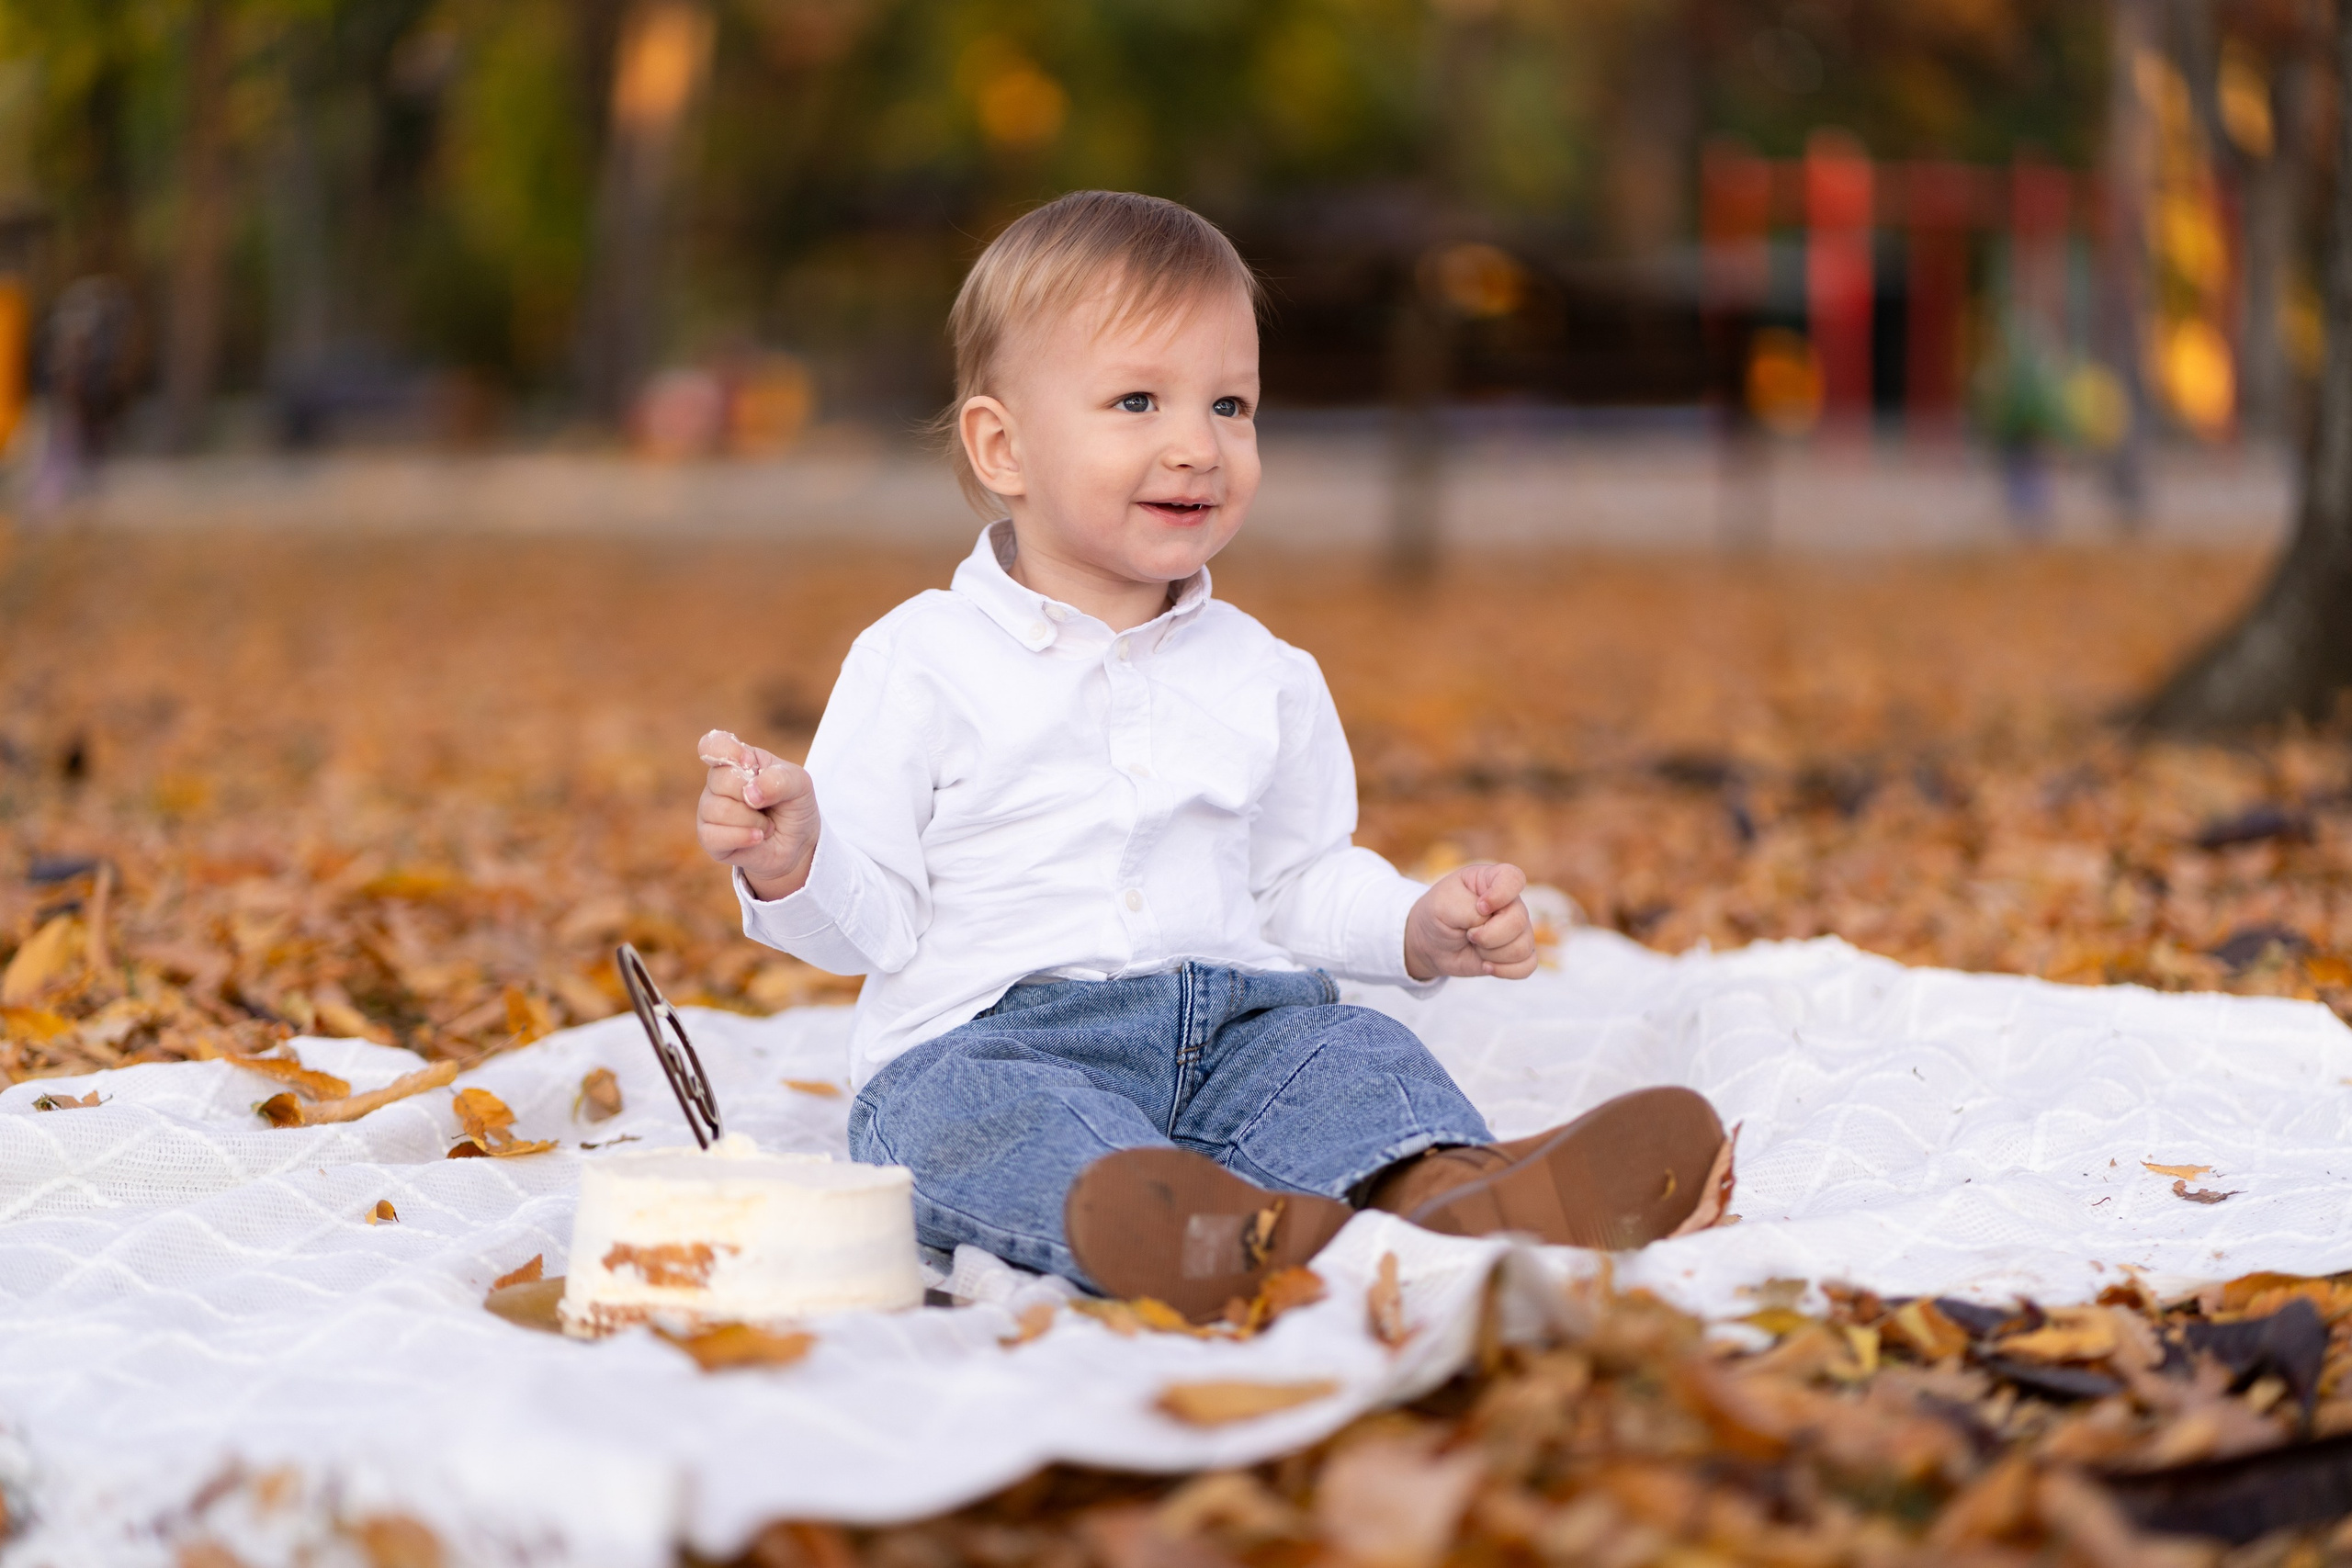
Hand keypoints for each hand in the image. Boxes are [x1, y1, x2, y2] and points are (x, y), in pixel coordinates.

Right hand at [695, 729, 820, 900]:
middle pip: (720, 779)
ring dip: (753, 821)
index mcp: (737, 759)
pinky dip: (742, 838)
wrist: (799, 842)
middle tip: (767, 804)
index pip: (713, 744)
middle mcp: (717, 782)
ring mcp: (709, 810)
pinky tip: (757, 838)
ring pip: (718, 810)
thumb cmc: (794, 805)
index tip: (751, 764)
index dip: (729, 752)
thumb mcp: (799, 784)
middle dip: (753, 795)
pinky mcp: (709, 838)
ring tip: (765, 825)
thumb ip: (779, 780)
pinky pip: (712, 836)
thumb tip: (749, 794)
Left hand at [1403, 862, 1537, 981]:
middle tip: (1469, 934)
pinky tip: (1486, 965)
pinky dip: (1505, 970)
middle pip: (1519, 921)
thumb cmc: (1437, 916)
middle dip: (1488, 935)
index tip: (1480, 906)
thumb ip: (1468, 909)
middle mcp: (1510, 903)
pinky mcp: (1517, 953)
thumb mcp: (1441, 905)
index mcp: (1491, 880)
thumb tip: (1490, 921)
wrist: (1431, 944)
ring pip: (1522, 946)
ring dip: (1491, 954)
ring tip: (1474, 946)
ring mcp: (1516, 928)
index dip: (1501, 895)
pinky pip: (1527, 965)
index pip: (1514, 878)